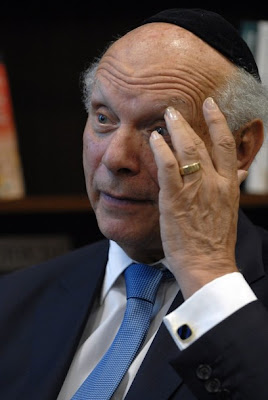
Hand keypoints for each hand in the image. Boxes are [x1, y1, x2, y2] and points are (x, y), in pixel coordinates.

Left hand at [150, 97, 246, 298]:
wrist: (207, 265)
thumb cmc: (216, 241)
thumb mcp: (228, 210)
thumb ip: (231, 187)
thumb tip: (237, 172)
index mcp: (228, 184)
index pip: (226, 144)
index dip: (218, 121)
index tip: (210, 106)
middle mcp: (214, 182)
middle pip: (202, 143)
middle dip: (187, 122)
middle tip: (173, 109)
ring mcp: (195, 190)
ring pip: (186, 150)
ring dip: (174, 129)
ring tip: (165, 116)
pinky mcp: (175, 199)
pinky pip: (168, 167)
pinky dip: (162, 150)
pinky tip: (154, 139)